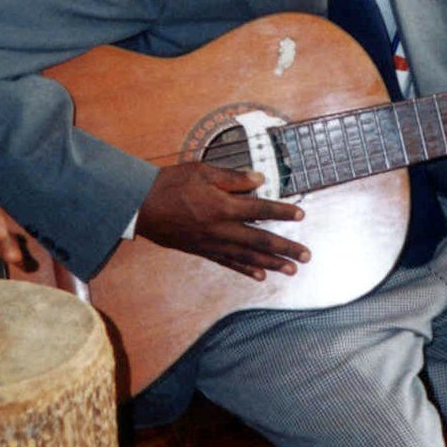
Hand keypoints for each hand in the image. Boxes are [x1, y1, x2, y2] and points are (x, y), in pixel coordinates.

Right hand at [136, 162, 307, 279]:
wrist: (140, 206)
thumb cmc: (170, 183)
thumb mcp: (202, 171)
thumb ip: (232, 178)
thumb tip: (259, 180)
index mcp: (222, 205)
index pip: (260, 209)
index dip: (282, 211)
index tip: (300, 215)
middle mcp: (221, 228)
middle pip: (260, 239)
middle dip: (285, 248)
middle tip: (306, 256)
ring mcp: (212, 243)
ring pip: (248, 256)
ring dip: (272, 263)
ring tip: (292, 270)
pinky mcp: (202, 251)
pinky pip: (228, 262)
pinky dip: (246, 269)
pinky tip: (261, 275)